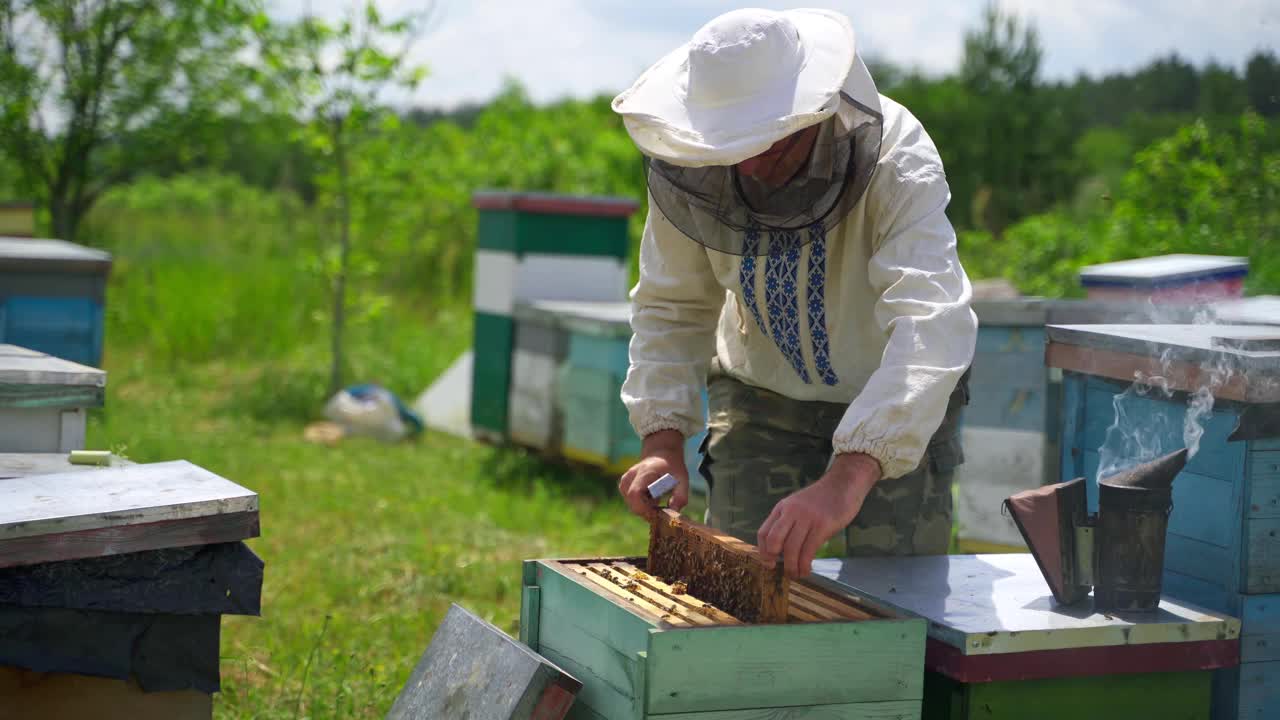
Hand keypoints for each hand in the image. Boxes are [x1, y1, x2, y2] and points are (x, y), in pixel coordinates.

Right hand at [618, 430, 688, 520]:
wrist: (662, 454)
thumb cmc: (673, 467)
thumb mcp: (682, 479)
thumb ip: (680, 496)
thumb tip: (674, 512)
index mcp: (645, 472)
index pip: (635, 495)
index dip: (644, 509)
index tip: (658, 514)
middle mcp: (630, 476)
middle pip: (633, 504)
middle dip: (648, 511)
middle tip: (662, 506)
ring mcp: (625, 480)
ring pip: (632, 505)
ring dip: (645, 507)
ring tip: (657, 496)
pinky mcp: (624, 485)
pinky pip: (631, 502)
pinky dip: (642, 504)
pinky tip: (651, 496)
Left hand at [757, 453, 880, 578]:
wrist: (844, 483)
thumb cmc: (822, 498)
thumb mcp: (798, 505)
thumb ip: (789, 522)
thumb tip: (782, 549)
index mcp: (782, 507)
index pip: (764, 532)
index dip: (763, 551)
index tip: (769, 563)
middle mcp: (791, 512)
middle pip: (774, 540)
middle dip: (774, 559)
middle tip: (781, 570)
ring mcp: (807, 518)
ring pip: (791, 549)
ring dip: (792, 567)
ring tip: (796, 574)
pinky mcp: (823, 525)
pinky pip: (809, 550)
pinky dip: (805, 564)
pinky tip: (807, 569)